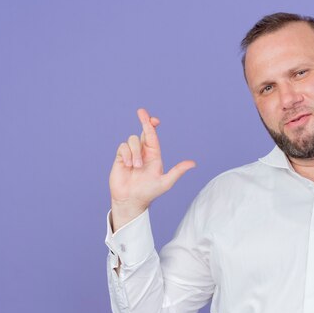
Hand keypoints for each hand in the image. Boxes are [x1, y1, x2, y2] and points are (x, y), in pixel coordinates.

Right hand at [109, 108, 195, 230]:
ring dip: (135, 152)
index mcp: (154, 155)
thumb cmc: (149, 192)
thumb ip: (178, 171)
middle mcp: (143, 152)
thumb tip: (193, 163)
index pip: (153, 137)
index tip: (154, 119)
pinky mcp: (120, 158)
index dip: (152, 126)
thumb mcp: (165, 182)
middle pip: (143, 132)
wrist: (131, 200)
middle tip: (141, 111)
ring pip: (133, 140)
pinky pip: (122, 147)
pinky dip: (126, 154)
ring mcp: (131, 154)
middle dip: (144, 121)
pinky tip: (128, 166)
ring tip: (136, 167)